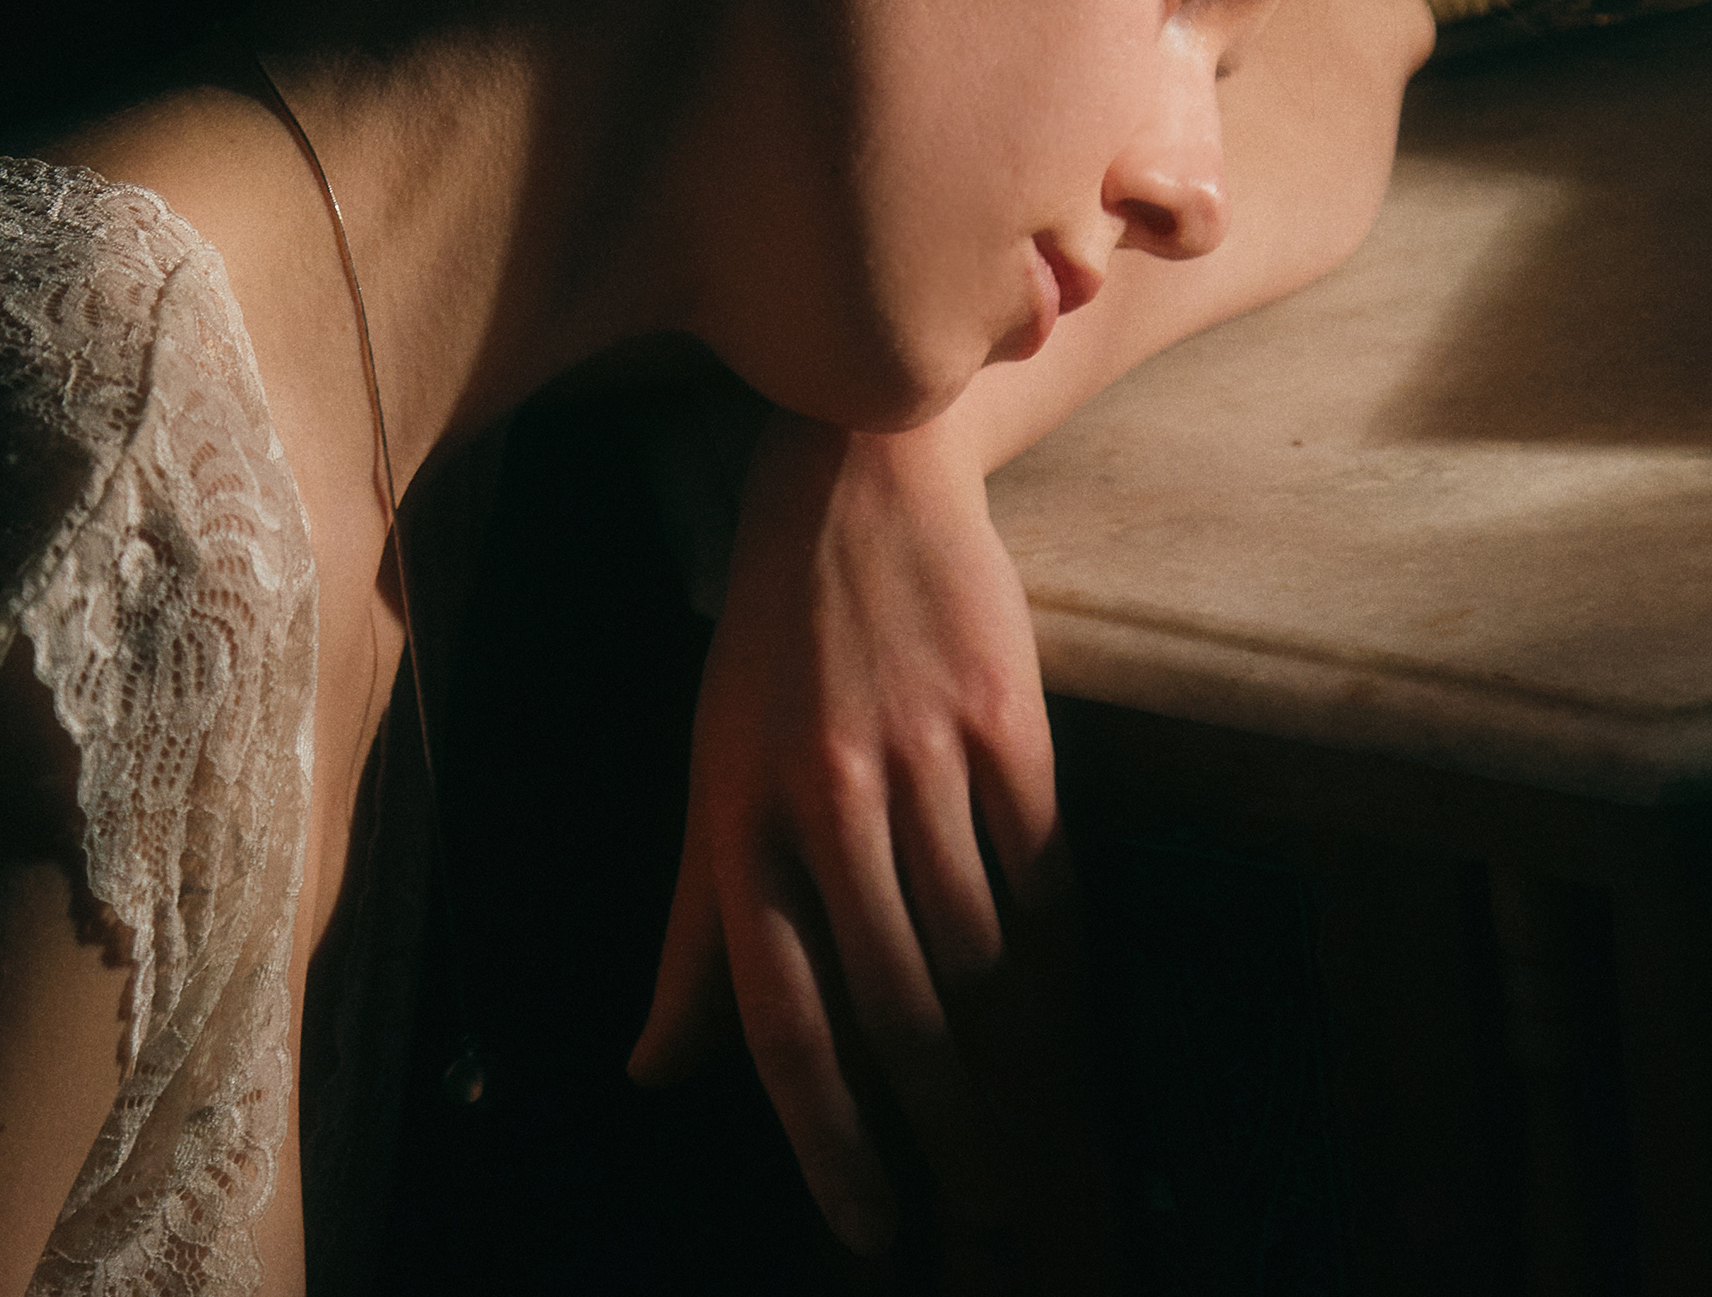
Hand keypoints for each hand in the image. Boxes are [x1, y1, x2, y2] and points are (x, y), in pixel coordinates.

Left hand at [630, 409, 1115, 1284]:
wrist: (857, 488)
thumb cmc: (772, 648)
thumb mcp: (710, 773)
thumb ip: (696, 927)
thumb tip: (654, 1068)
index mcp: (736, 816)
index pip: (780, 1017)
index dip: (828, 1138)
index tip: (874, 1226)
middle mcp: (824, 792)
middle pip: (897, 1002)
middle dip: (946, 1123)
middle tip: (981, 1198)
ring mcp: (919, 750)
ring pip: (980, 945)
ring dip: (1008, 1042)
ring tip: (1026, 1101)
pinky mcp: (1004, 713)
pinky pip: (1043, 865)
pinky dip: (1052, 938)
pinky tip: (1056, 981)